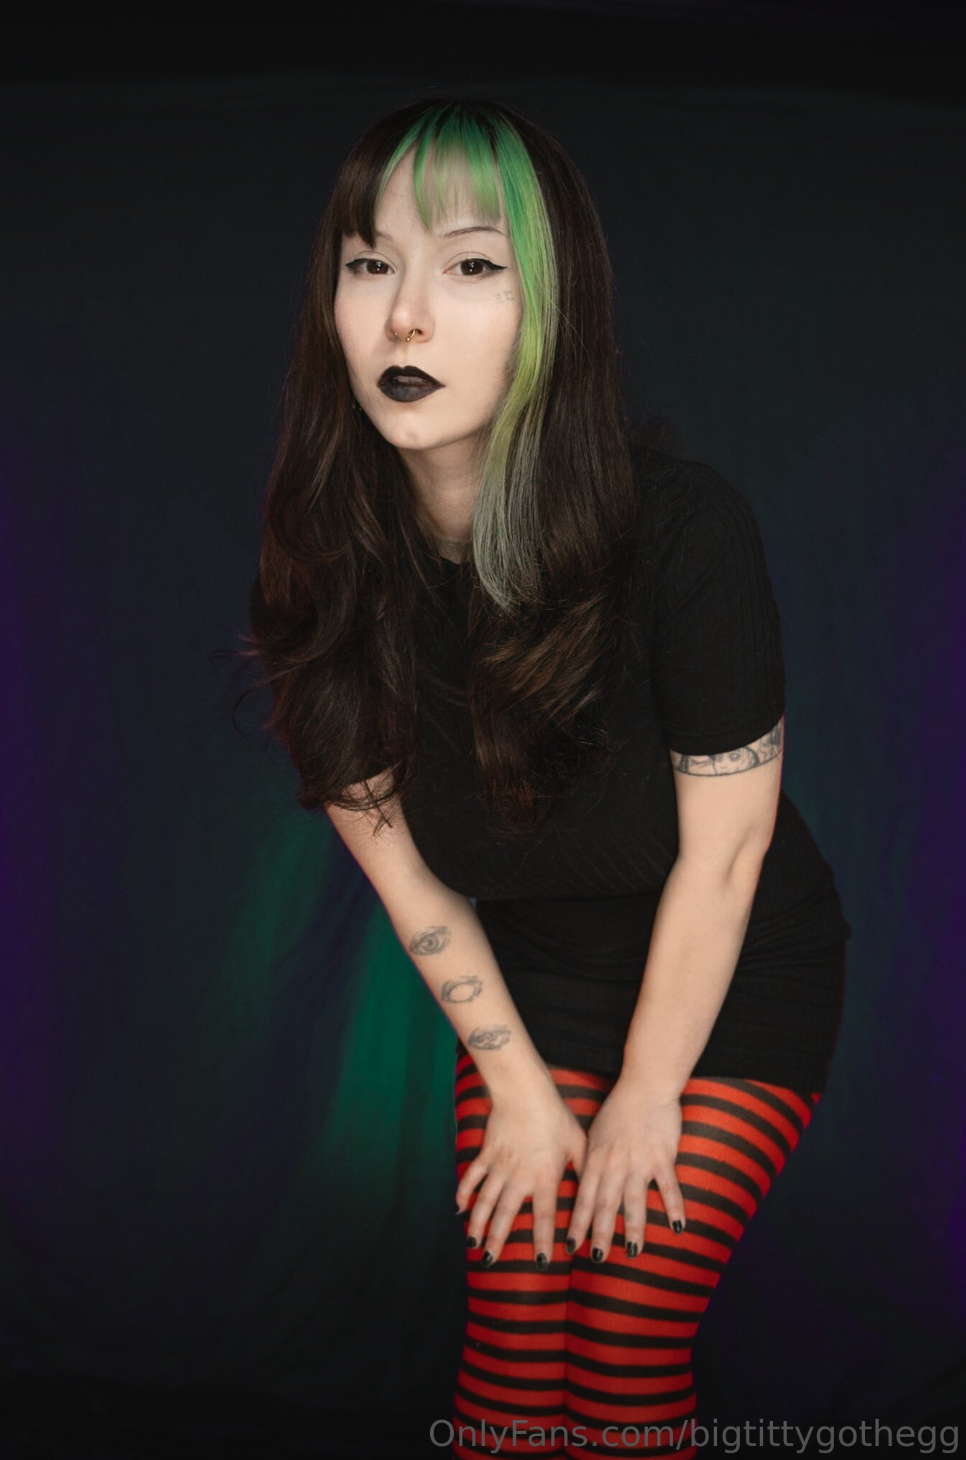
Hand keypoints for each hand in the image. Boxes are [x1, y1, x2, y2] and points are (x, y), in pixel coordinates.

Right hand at [456, 1085, 586, 1266]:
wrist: (525, 1092)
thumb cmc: (555, 1116)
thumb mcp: (577, 1143)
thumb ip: (584, 1171)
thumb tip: (594, 1193)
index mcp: (545, 1177)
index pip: (544, 1217)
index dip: (543, 1241)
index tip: (541, 1262)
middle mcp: (520, 1177)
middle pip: (506, 1215)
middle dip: (498, 1241)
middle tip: (490, 1261)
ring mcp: (500, 1166)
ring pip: (485, 1201)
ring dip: (478, 1224)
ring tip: (473, 1244)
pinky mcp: (486, 1154)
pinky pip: (472, 1177)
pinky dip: (464, 1193)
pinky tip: (459, 1209)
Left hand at [566, 1076, 685, 1260]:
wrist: (645, 1086)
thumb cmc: (618, 1109)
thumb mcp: (595, 1133)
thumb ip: (591, 1159)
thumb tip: (582, 1183)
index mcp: (597, 1158)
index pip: (583, 1197)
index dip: (577, 1222)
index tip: (570, 1246)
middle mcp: (615, 1163)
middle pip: (605, 1204)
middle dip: (599, 1233)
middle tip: (596, 1258)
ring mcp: (639, 1161)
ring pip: (634, 1200)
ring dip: (632, 1228)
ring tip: (631, 1252)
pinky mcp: (662, 1157)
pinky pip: (669, 1187)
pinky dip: (674, 1207)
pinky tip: (678, 1228)